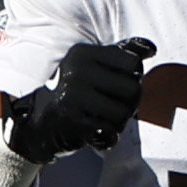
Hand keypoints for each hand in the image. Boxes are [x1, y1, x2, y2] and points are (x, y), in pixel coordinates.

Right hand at [1, 36, 154, 162]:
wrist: (35, 125)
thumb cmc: (71, 94)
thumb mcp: (90, 68)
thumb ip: (121, 56)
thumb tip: (150, 48)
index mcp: (83, 53)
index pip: (133, 64)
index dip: (132, 79)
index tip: (115, 87)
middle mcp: (76, 70)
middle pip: (134, 89)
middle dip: (129, 105)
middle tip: (110, 109)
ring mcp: (72, 95)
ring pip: (124, 113)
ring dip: (118, 123)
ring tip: (100, 120)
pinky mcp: (71, 120)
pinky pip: (110, 132)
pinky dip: (107, 138)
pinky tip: (93, 133)